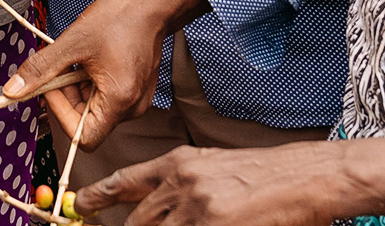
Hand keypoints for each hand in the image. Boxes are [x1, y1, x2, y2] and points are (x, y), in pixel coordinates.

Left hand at [1, 0, 208, 147]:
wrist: (152, 2)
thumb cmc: (119, 18)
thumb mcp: (73, 42)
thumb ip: (41, 69)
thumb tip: (11, 91)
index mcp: (119, 101)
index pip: (83, 138)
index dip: (61, 115)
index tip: (52, 86)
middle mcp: (132, 108)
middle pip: (87, 123)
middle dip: (66, 97)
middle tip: (60, 66)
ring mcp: (135, 100)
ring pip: (94, 109)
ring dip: (76, 88)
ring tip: (78, 58)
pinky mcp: (135, 90)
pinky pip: (105, 97)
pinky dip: (90, 82)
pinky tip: (90, 59)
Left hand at [75, 142, 351, 225]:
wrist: (303, 177)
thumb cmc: (263, 174)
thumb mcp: (212, 168)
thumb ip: (180, 187)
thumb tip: (157, 210)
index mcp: (178, 163)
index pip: (126, 181)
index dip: (98, 196)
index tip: (81, 206)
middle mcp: (181, 184)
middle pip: (138, 223)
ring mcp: (197, 209)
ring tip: (193, 223)